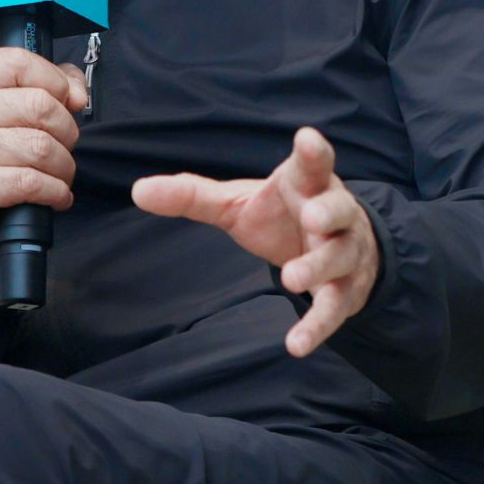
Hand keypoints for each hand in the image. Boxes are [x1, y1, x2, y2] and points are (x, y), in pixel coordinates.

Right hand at [0, 49, 87, 301]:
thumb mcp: (5, 112)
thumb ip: (48, 85)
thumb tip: (77, 93)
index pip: (19, 62)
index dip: (56, 82)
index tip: (67, 103)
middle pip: (39, 105)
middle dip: (66, 131)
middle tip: (63, 148)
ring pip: (40, 146)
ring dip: (64, 167)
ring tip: (59, 176)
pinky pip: (32, 181)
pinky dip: (56, 192)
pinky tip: (54, 196)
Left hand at [132, 127, 379, 356]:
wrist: (336, 248)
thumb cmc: (283, 215)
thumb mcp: (237, 204)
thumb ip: (193, 196)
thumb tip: (137, 190)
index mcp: (307, 184)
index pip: (313, 163)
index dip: (313, 151)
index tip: (307, 138)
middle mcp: (333, 214)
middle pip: (338, 208)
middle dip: (328, 210)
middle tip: (311, 215)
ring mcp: (344, 251)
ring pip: (339, 257)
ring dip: (318, 266)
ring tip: (290, 279)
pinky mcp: (346, 290)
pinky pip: (335, 308)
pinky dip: (317, 327)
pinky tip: (295, 345)